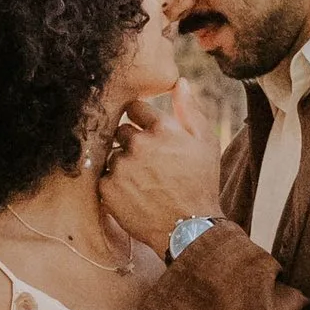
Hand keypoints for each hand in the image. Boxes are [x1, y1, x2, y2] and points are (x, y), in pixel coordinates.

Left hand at [100, 83, 224, 250]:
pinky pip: (103, 177)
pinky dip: (114, 184)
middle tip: (149, 164)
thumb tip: (179, 82)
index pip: (134, 108)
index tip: (147, 134)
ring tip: (143, 182)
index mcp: (161, 128)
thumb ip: (190, 109)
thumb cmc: (201, 183)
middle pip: (121, 131)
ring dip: (123, 164)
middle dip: (132, 143)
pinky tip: (133, 194)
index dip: (140, 120)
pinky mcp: (107, 189)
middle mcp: (138, 144)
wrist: (190, 228)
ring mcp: (121, 167)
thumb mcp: (205, 143)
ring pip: (112, 155)